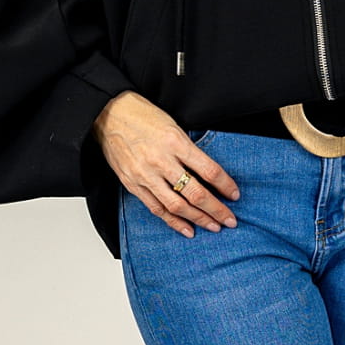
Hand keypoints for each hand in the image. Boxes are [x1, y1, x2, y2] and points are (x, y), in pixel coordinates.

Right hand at [92, 91, 239, 237]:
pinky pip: (156, 208)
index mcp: (175, 142)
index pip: (209, 170)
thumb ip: (189, 150)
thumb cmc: (142, 116)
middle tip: (230, 220)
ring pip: (177, 205)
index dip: (225, 185)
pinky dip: (173, 221)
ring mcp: (145, 175)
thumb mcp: (173, 126)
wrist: (109, 115)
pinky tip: (187, 229)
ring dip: (198, 219)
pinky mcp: (133, 184)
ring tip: (213, 227)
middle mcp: (161, 161)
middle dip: (216, 209)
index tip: (235, 195)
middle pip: (195, 193)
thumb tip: (209, 174)